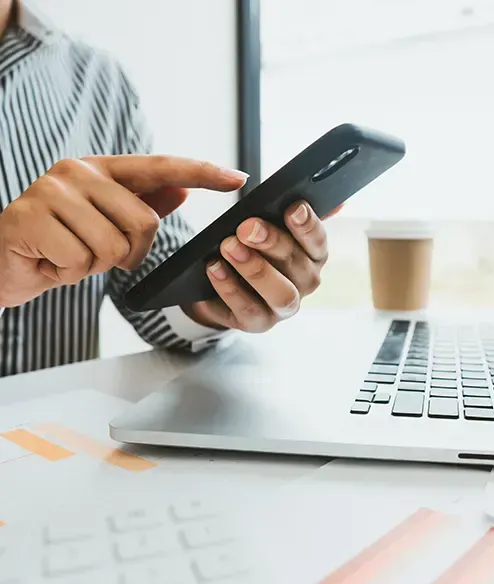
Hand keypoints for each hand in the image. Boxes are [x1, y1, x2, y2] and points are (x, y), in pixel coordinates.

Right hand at [0, 155, 247, 307]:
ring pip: (114, 246)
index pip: (161, 167)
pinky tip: (50, 261)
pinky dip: (70, 274)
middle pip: (144, 222)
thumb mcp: (105, 223)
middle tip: (96, 254)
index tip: (238, 178)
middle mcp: (76, 172)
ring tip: (69, 255)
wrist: (2, 262)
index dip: (203, 173)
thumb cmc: (59, 242)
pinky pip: (81, 262)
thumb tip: (183, 189)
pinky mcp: (30, 219)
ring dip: (95, 265)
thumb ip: (142, 204)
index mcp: (100, 170)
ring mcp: (51, 192)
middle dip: (129, 253)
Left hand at [183, 201, 340, 332]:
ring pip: (280, 293)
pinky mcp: (259, 323)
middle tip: (246, 227)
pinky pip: (248, 309)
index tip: (293, 208)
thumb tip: (338, 203)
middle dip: (272, 243)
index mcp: (313, 255)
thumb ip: (297, 212)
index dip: (307, 225)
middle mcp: (305, 282)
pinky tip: (215, 267)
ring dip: (254, 269)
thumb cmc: (253, 249)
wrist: (220, 284)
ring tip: (228, 246)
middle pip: (297, 264)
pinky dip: (230, 287)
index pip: (318, 240)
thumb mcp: (271, 225)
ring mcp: (284, 307)